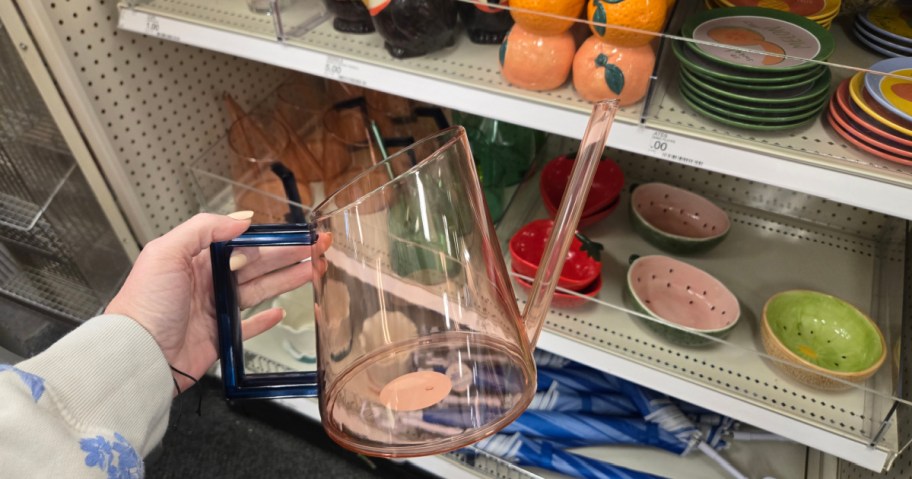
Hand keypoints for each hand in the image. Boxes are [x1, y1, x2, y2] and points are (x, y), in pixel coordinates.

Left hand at [105, 211, 329, 393]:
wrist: (137, 355)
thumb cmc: (144, 304)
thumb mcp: (166, 252)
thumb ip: (203, 229)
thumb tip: (241, 218)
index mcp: (195, 259)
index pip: (242, 243)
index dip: (271, 238)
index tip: (296, 233)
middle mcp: (207, 283)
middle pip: (257, 265)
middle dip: (288, 256)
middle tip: (317, 249)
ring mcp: (215, 310)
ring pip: (259, 290)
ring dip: (287, 280)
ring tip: (314, 271)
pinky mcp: (220, 337)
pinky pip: (248, 327)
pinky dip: (265, 320)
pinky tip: (281, 311)